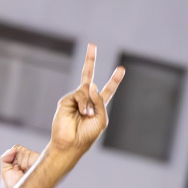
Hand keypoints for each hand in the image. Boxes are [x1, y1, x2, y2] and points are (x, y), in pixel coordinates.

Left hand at [0, 144, 42, 187]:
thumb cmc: (16, 185)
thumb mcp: (5, 171)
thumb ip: (5, 158)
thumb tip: (13, 150)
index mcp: (21, 158)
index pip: (17, 148)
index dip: (14, 156)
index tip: (14, 167)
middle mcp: (30, 158)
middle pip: (22, 149)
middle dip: (18, 160)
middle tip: (21, 171)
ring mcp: (38, 160)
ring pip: (28, 152)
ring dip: (24, 163)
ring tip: (26, 172)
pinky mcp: (43, 163)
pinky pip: (34, 156)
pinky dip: (29, 163)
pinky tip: (30, 170)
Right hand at [49, 44, 123, 158]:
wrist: (71, 143)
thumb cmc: (88, 134)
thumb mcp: (101, 118)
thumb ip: (99, 101)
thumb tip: (91, 84)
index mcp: (98, 106)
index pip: (108, 90)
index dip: (114, 80)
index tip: (121, 69)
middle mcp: (87, 100)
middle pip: (88, 76)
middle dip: (90, 60)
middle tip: (92, 44)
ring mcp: (76, 98)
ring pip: (87, 90)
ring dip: (89, 104)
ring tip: (86, 115)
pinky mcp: (66, 100)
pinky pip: (79, 95)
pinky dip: (83, 104)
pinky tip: (81, 113)